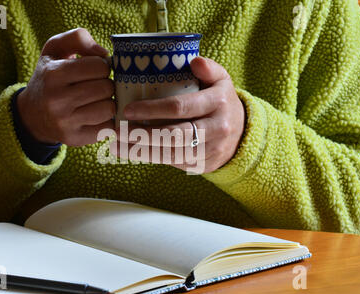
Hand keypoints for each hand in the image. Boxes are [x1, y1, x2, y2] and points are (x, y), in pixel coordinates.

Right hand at [17, 28, 115, 145]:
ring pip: (109, 108)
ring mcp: (65, 122)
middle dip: (106, 85)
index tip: (94, 71)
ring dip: (109, 103)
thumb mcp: (54, 50)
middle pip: (106, 88)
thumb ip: (77, 38)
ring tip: (98, 101)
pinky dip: (108, 120)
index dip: (102, 67)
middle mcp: (57, 100)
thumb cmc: (50, 78)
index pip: (99, 66)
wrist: (32, 115)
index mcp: (53, 74)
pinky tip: (98, 115)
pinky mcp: (75, 139)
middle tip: (97, 87)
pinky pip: (107, 127)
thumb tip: (104, 53)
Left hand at [112, 57, 245, 173]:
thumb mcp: (222, 81)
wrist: (242, 135)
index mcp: (218, 103)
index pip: (181, 107)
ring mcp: (210, 150)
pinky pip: (174, 163)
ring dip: (141, 151)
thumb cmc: (221, 102)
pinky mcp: (203, 165)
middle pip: (173, 135)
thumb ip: (209, 68)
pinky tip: (132, 153)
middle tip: (117, 131)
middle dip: (142, 134)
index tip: (128, 109)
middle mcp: (216, 128)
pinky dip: (151, 158)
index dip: (152, 109)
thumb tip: (194, 61)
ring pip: (171, 153)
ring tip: (117, 146)